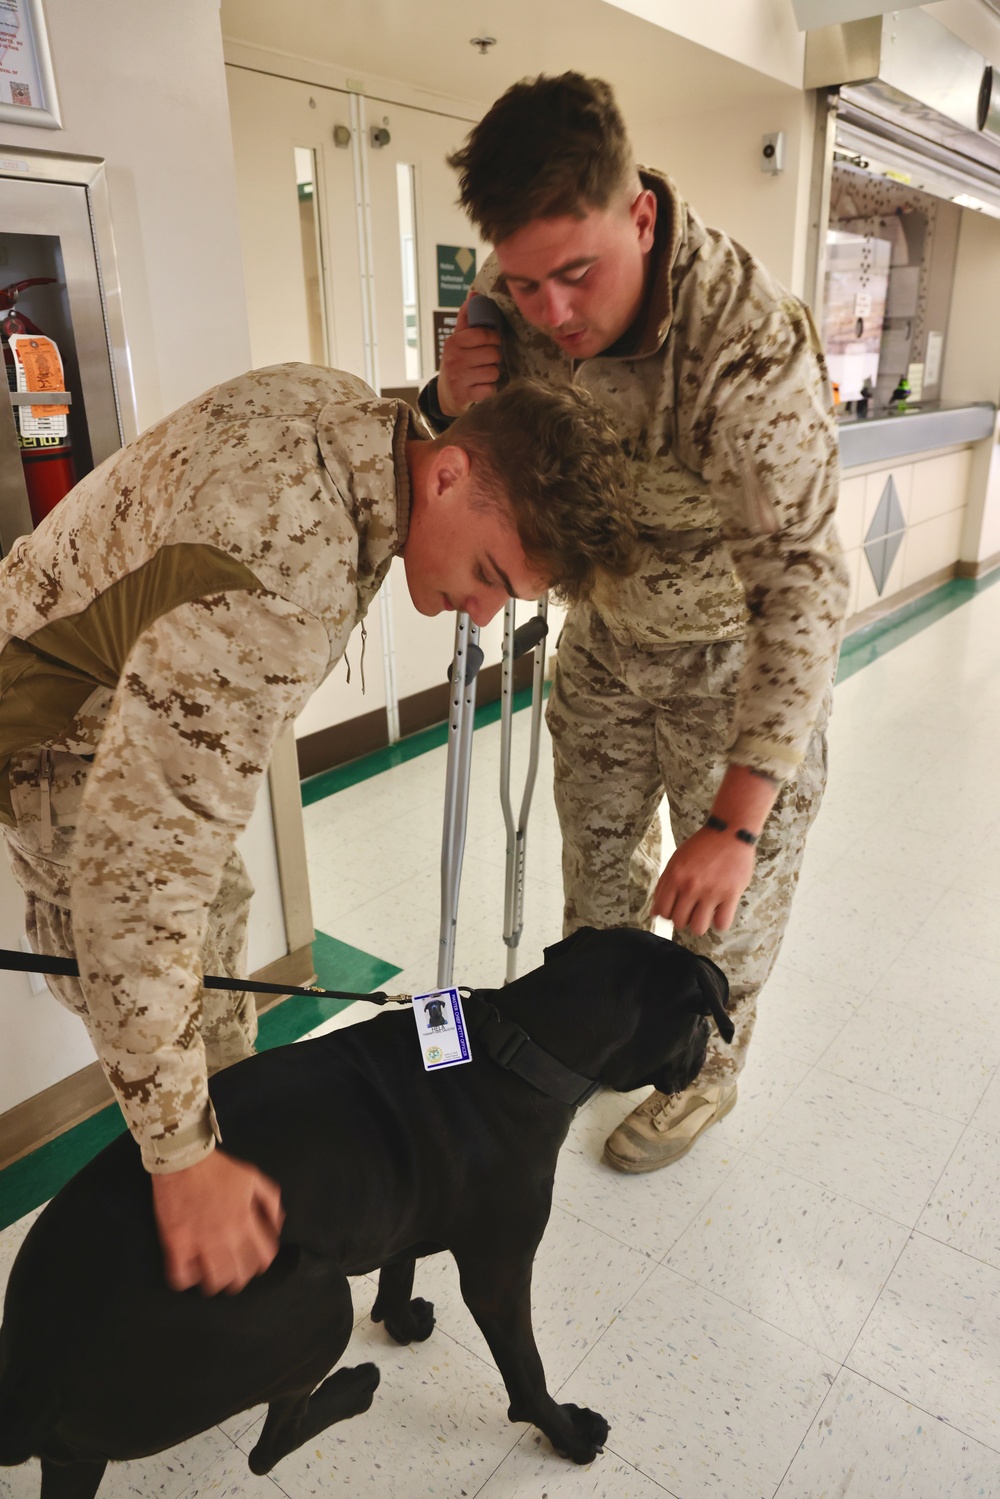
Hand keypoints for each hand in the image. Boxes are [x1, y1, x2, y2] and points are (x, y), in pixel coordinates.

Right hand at [151, 1149, 284, 1295]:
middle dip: (240, 1277)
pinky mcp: (175, 1243)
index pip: (264, 1257)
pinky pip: (180, 1277)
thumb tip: (278, 1224)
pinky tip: (189, 1271)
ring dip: (215, 1282)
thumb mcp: (253, 1177)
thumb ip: (270, 1201)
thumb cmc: (218, 1168)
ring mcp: (199, 1241)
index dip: (263, 1263)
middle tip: (234, 1272)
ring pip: (213, 1281)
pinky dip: (186, 1279)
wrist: (183, 1158)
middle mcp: (225, 1235)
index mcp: (246, 1220)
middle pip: (239, 1275)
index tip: (257, 1262)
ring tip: (212, 1276)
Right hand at [437, 294, 501, 415]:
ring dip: (492, 374)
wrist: (446, 395)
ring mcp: (458, 379)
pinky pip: (490, 389)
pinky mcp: (464, 396)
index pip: (483, 334)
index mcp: (453, 342)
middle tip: (486, 361)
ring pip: (493, 372)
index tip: (492, 342)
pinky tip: (480, 387)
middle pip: (493, 354)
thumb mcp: (457, 340)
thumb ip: (467, 318)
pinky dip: (489, 389)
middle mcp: (454, 359)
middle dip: (493, 358)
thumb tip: (474, 293)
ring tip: (482, 374)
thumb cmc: (457, 362)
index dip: (494, 338)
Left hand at [651, 827, 755, 935]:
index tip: (677, 909)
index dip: (668, 914)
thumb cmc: (702, 846)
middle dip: (684, 919)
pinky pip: (722, 924)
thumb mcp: (676, 860)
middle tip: (692, 909)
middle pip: (679, 922)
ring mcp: (711, 892)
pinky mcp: (730, 894)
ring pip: (698, 928)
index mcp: (674, 877)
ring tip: (705, 913)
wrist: (729, 831)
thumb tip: (655, 913)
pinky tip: (720, 911)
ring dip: (700, 924)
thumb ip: (664, 886)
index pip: (662, 912)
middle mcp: (690, 886)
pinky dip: (720, 922)